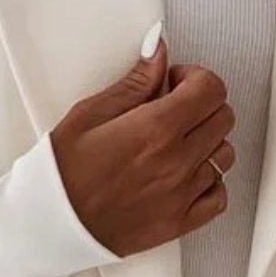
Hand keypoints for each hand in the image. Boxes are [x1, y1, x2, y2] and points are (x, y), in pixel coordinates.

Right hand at [51, 36, 235, 256]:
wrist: (51, 225)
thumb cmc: (62, 172)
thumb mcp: (89, 114)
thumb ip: (134, 83)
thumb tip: (158, 52)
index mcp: (154, 129)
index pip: (211, 89)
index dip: (195, 78)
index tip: (175, 84)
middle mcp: (175, 162)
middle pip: (224, 118)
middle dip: (203, 106)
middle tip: (174, 110)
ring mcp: (181, 195)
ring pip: (224, 155)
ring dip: (207, 143)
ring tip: (175, 145)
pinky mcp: (179, 222)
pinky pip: (219, 197)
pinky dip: (210, 182)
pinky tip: (185, 175)